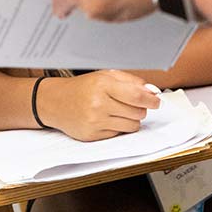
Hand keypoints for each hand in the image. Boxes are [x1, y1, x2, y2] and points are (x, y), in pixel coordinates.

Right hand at [37, 70, 160, 140]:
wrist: (55, 102)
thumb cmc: (81, 88)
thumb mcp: (104, 76)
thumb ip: (130, 81)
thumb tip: (152, 91)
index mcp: (102, 85)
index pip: (137, 95)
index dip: (151, 99)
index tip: (156, 101)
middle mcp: (98, 104)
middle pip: (138, 112)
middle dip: (140, 108)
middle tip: (130, 103)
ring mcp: (95, 121)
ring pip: (132, 125)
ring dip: (131, 119)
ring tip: (119, 111)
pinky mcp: (93, 135)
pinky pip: (119, 134)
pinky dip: (118, 127)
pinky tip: (107, 119)